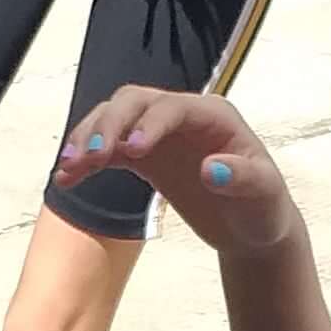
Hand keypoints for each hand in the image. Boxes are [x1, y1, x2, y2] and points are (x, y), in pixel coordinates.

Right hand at [55, 84, 296, 252]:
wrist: (251, 228)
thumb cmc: (263, 209)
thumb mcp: (264, 196)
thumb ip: (243, 179)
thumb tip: (212, 169)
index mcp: (213, 116)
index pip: (172, 107)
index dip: (149, 123)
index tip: (131, 151)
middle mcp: (182, 116)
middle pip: (134, 102)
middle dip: (109, 125)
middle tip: (92, 157)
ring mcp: (160, 134)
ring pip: (114, 119)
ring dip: (89, 138)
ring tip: (69, 167)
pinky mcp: (145, 156)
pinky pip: (109, 150)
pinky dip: (86, 161)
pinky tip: (66, 180)